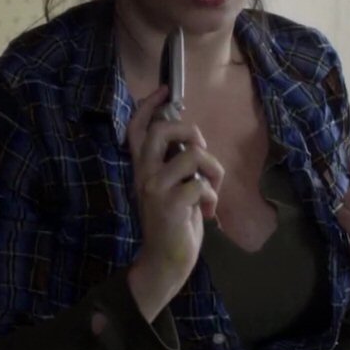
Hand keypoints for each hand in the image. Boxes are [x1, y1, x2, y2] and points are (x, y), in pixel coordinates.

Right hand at [125, 87, 224, 322]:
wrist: (165, 261)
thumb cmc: (173, 223)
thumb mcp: (168, 188)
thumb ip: (172, 165)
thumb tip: (191, 140)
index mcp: (142, 169)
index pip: (136, 129)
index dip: (149, 105)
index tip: (164, 89)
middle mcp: (144, 175)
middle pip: (160, 131)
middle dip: (189, 132)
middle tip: (200, 150)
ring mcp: (155, 189)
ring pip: (192, 155)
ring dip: (212, 169)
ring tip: (211, 188)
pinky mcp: (170, 205)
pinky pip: (201, 184)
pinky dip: (212, 196)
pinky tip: (207, 211)